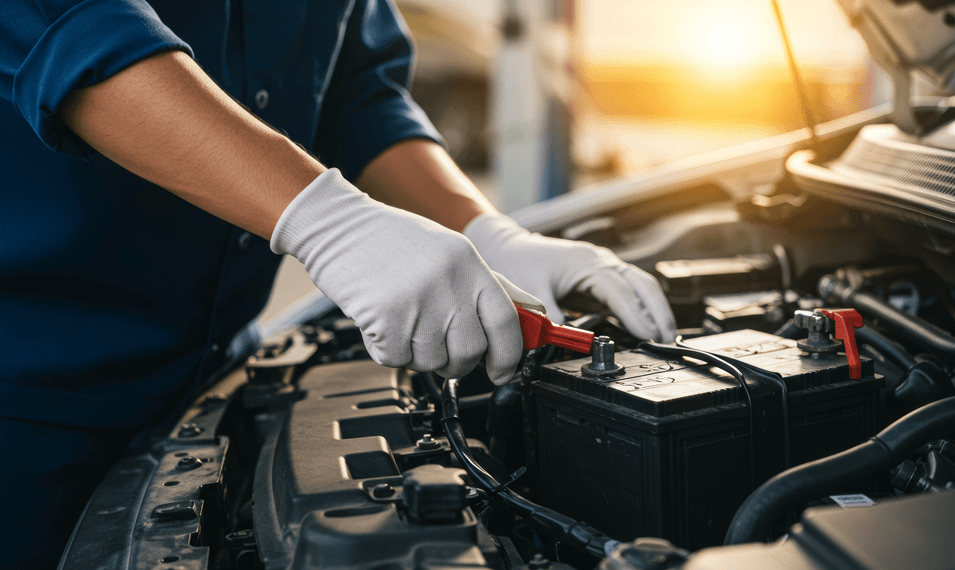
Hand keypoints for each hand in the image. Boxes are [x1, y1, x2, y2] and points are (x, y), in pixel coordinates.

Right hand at [271, 169, 531, 382]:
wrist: (336, 226)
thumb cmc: (390, 240)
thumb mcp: (449, 253)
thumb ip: (484, 286)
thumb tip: (526, 313)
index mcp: (469, 263)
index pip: (506, 321)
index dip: (508, 355)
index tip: (502, 370)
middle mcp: (448, 281)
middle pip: (470, 350)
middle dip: (456, 361)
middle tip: (438, 346)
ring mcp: (417, 300)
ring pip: (432, 361)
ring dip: (416, 354)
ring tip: (403, 323)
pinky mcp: (386, 317)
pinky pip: (396, 359)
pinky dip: (387, 350)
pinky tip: (380, 323)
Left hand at [464, 214, 676, 341]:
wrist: (508, 247)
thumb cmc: (519, 263)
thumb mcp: (531, 292)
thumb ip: (551, 317)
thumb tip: (567, 339)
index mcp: (588, 263)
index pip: (621, 291)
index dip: (636, 315)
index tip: (648, 335)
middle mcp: (601, 260)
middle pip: (641, 285)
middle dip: (658, 312)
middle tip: (668, 340)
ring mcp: (604, 265)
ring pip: (641, 284)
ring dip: (656, 308)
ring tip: (665, 335)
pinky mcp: (600, 274)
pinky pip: (630, 288)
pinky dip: (643, 305)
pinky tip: (648, 323)